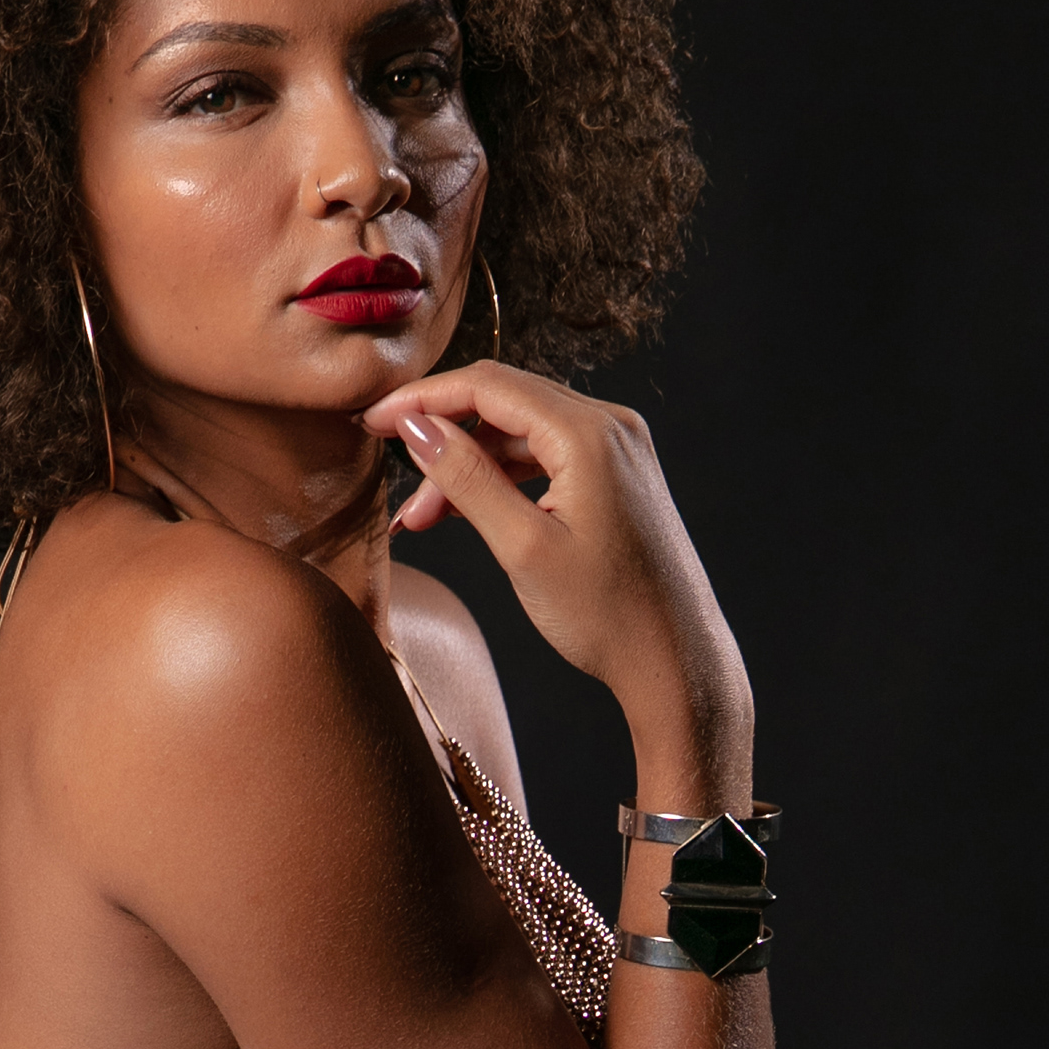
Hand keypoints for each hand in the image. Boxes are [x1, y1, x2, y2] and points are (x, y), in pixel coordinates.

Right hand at [359, 358, 749, 794]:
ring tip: (423, 519)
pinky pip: (546, 457)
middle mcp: (610, 425)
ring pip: (521, 433)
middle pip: (504, 403)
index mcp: (589, 434)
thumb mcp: (523, 548)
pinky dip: (503, 479)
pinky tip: (465, 512)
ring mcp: (618, 448)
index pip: (488, 387)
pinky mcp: (617, 475)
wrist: (676, 662)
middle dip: (442, 437)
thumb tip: (416, 427)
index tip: (373, 422)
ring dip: (469, 466)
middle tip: (393, 478)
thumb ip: (467, 479)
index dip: (423, 399)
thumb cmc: (607, 616)